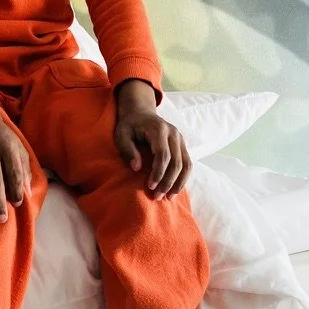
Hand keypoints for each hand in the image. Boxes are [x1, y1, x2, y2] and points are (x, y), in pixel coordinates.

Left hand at [114, 81, 190, 198]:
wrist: (141, 111)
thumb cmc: (129, 125)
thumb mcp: (121, 134)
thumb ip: (128, 150)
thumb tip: (136, 168)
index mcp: (159, 129)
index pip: (163, 154)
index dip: (158, 172)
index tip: (150, 186)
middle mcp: (173, 133)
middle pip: (176, 162)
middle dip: (168, 182)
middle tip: (157, 196)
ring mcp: (180, 138)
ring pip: (186, 164)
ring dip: (178, 183)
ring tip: (169, 197)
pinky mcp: (182, 144)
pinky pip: (187, 163)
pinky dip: (182, 178)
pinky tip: (174, 189)